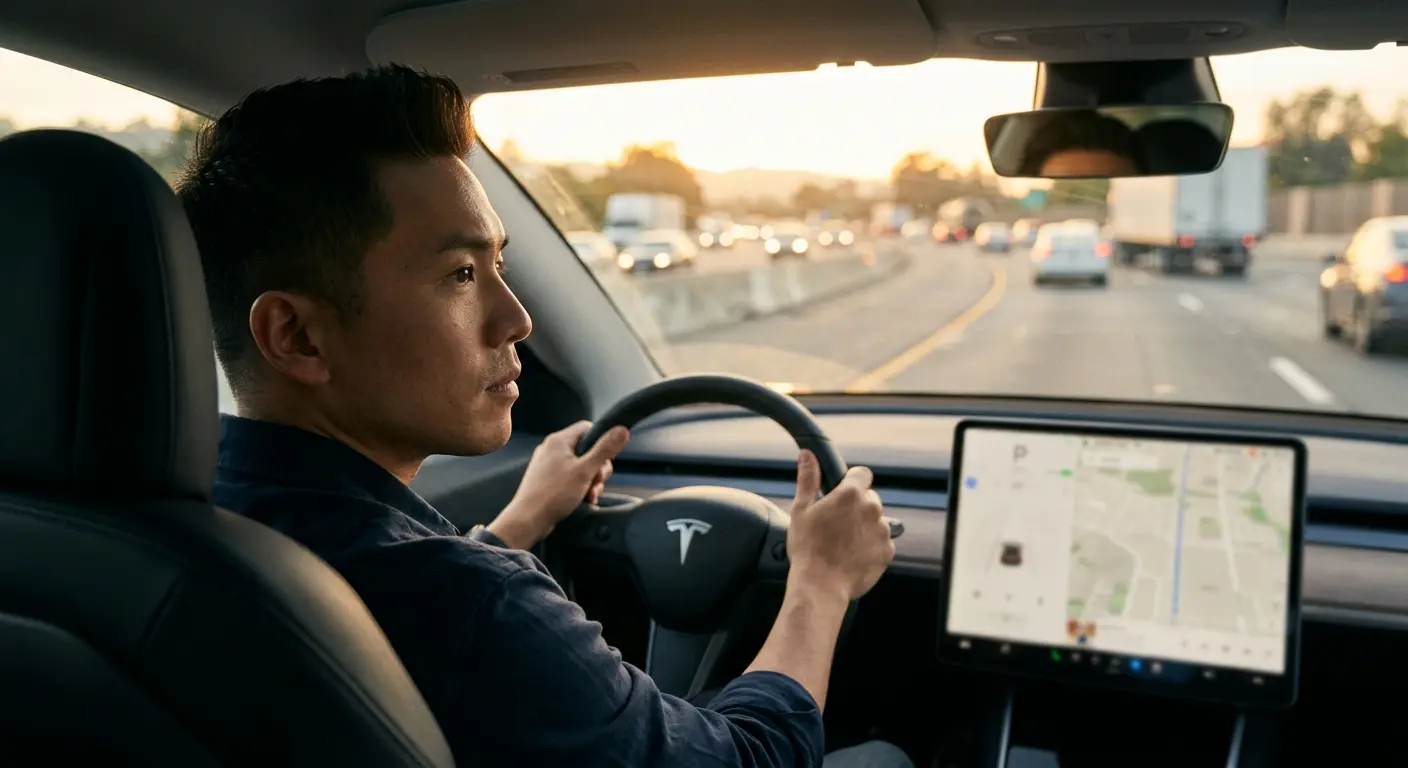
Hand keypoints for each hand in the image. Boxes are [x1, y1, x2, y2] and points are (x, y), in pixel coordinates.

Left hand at [489, 421, 629, 548]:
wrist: (528, 520)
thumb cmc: (554, 494)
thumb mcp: (585, 471)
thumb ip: (605, 449)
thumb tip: (622, 429)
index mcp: (559, 440)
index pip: (588, 428)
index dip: (602, 441)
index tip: (606, 459)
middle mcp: (552, 448)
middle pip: (587, 449)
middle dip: (598, 468)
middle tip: (597, 482)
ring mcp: (548, 464)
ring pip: (581, 466)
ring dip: (591, 481)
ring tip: (589, 495)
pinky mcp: (547, 479)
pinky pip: (570, 477)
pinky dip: (580, 487)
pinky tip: (583, 500)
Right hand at [784, 450, 894, 601]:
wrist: (821, 585)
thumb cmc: (808, 549)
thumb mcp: (801, 509)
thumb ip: (808, 479)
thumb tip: (807, 456)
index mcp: (851, 495)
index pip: (862, 474)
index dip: (851, 481)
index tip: (841, 492)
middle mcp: (872, 509)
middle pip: (869, 498)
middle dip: (856, 506)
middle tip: (836, 523)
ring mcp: (882, 531)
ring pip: (876, 520)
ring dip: (864, 526)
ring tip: (843, 542)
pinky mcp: (888, 551)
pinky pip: (881, 541)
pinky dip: (870, 545)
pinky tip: (852, 554)